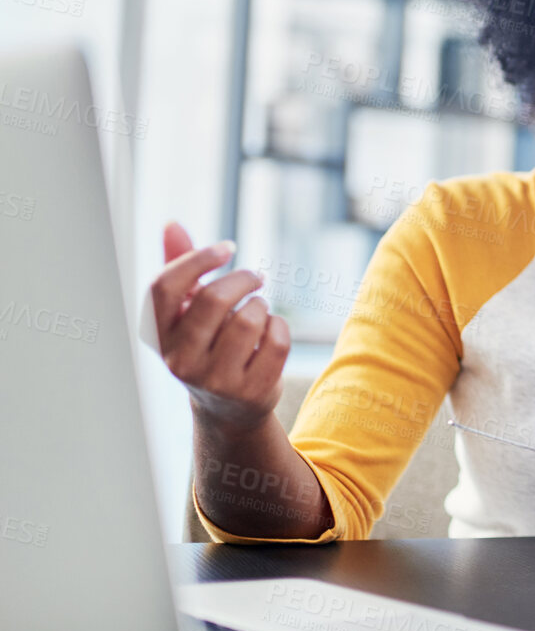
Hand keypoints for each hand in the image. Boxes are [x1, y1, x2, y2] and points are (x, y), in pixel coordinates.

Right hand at [150, 221, 290, 430]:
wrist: (228, 405)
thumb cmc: (207, 343)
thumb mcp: (188, 310)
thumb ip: (180, 266)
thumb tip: (172, 224)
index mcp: (157, 335)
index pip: (164, 286)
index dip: (198, 259)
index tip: (228, 247)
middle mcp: (179, 360)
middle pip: (213, 298)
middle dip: (243, 278)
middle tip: (256, 277)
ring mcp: (215, 379)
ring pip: (249, 318)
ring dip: (262, 305)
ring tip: (258, 311)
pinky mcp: (251, 390)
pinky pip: (277, 339)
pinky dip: (280, 326)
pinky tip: (271, 332)